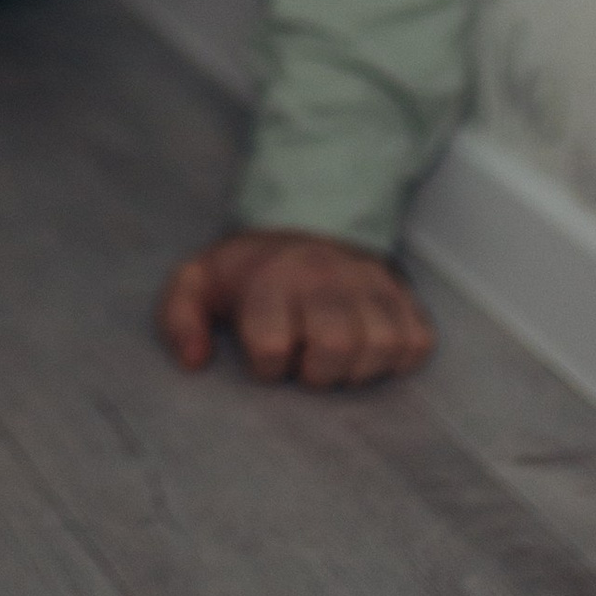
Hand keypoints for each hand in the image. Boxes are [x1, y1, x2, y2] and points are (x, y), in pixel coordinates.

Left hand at [155, 228, 434, 388]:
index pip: (272, 344)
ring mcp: (370, 283)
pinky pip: (418, 343)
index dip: (267, 366)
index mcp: (272, 277)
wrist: (305, 220)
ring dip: (359, 371)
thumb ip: (178, 319)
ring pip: (384, 347)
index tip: (264, 358)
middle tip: (305, 366)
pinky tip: (369, 353)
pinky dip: (397, 359)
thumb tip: (195, 362)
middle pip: (336, 349)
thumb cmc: (248, 271)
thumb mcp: (197, 282)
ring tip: (336, 362)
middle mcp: (325, 277)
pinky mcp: (403, 293)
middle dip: (318, 375)